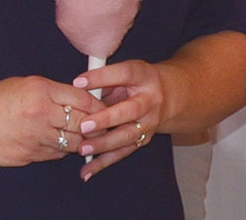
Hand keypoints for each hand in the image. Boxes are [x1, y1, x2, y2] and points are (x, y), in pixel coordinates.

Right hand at [0, 75, 104, 168]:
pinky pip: (55, 154)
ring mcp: (34, 137)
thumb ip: (54, 92)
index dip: (98, 105)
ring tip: (79, 135)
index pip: (83, 99)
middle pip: (83, 122)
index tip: (105, 108)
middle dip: (94, 125)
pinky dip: (60, 149)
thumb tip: (82, 99)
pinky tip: (56, 143)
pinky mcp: (28, 156)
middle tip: (100, 125)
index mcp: (41, 91)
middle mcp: (40, 114)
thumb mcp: (25, 85)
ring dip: (79, 140)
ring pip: (72, 142)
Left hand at [72, 60, 168, 178]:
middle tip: (83, 126)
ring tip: (82, 149)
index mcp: (144, 76)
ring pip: (127, 135)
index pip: (124, 74)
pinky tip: (86, 171)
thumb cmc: (135, 82)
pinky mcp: (143, 139)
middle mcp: (150, 100)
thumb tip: (78, 90)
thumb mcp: (124, 73)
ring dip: (104, 144)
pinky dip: (103, 163)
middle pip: (130, 110)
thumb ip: (104, 80)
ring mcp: (149, 122)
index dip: (101, 77)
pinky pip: (122, 153)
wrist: (167, 96)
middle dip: (106, 119)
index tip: (78, 82)